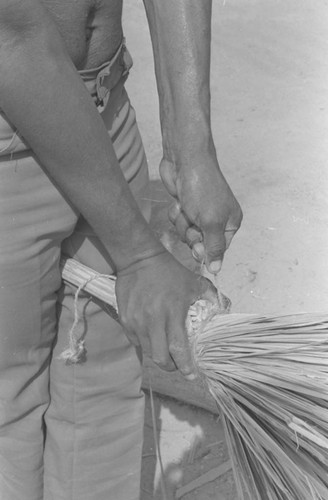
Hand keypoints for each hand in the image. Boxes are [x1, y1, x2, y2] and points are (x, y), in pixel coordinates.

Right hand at [115, 251, 217, 377]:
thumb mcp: (195, 282)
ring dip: (158, 353)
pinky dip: (145, 342)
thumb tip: (225, 309)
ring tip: (165, 348)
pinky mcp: (125, 319)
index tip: (192, 374)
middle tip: (177, 364)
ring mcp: (136, 321)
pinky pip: (135, 340)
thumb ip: (212, 297)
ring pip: (147, 351)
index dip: (185, 365)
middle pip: (160, 358)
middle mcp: (152, 321)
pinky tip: (151, 335)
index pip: (178, 348)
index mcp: (172, 313)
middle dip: (170, 366)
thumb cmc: (170, 271)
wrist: (139, 258)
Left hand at [160, 157, 242, 272]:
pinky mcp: (186, 206)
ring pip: (186, 233)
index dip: (204, 250)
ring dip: (182, 223)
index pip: (218, 250)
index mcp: (230, 223)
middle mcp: (217, 219)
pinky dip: (176, 214)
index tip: (197, 244)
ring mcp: (200, 213)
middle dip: (191, 234)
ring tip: (186, 207)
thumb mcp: (211, 222)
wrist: (185, 160)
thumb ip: (214, 248)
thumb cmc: (202, 189)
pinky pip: (178, 222)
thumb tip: (217, 270)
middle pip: (199, 244)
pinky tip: (179, 202)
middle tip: (191, 222)